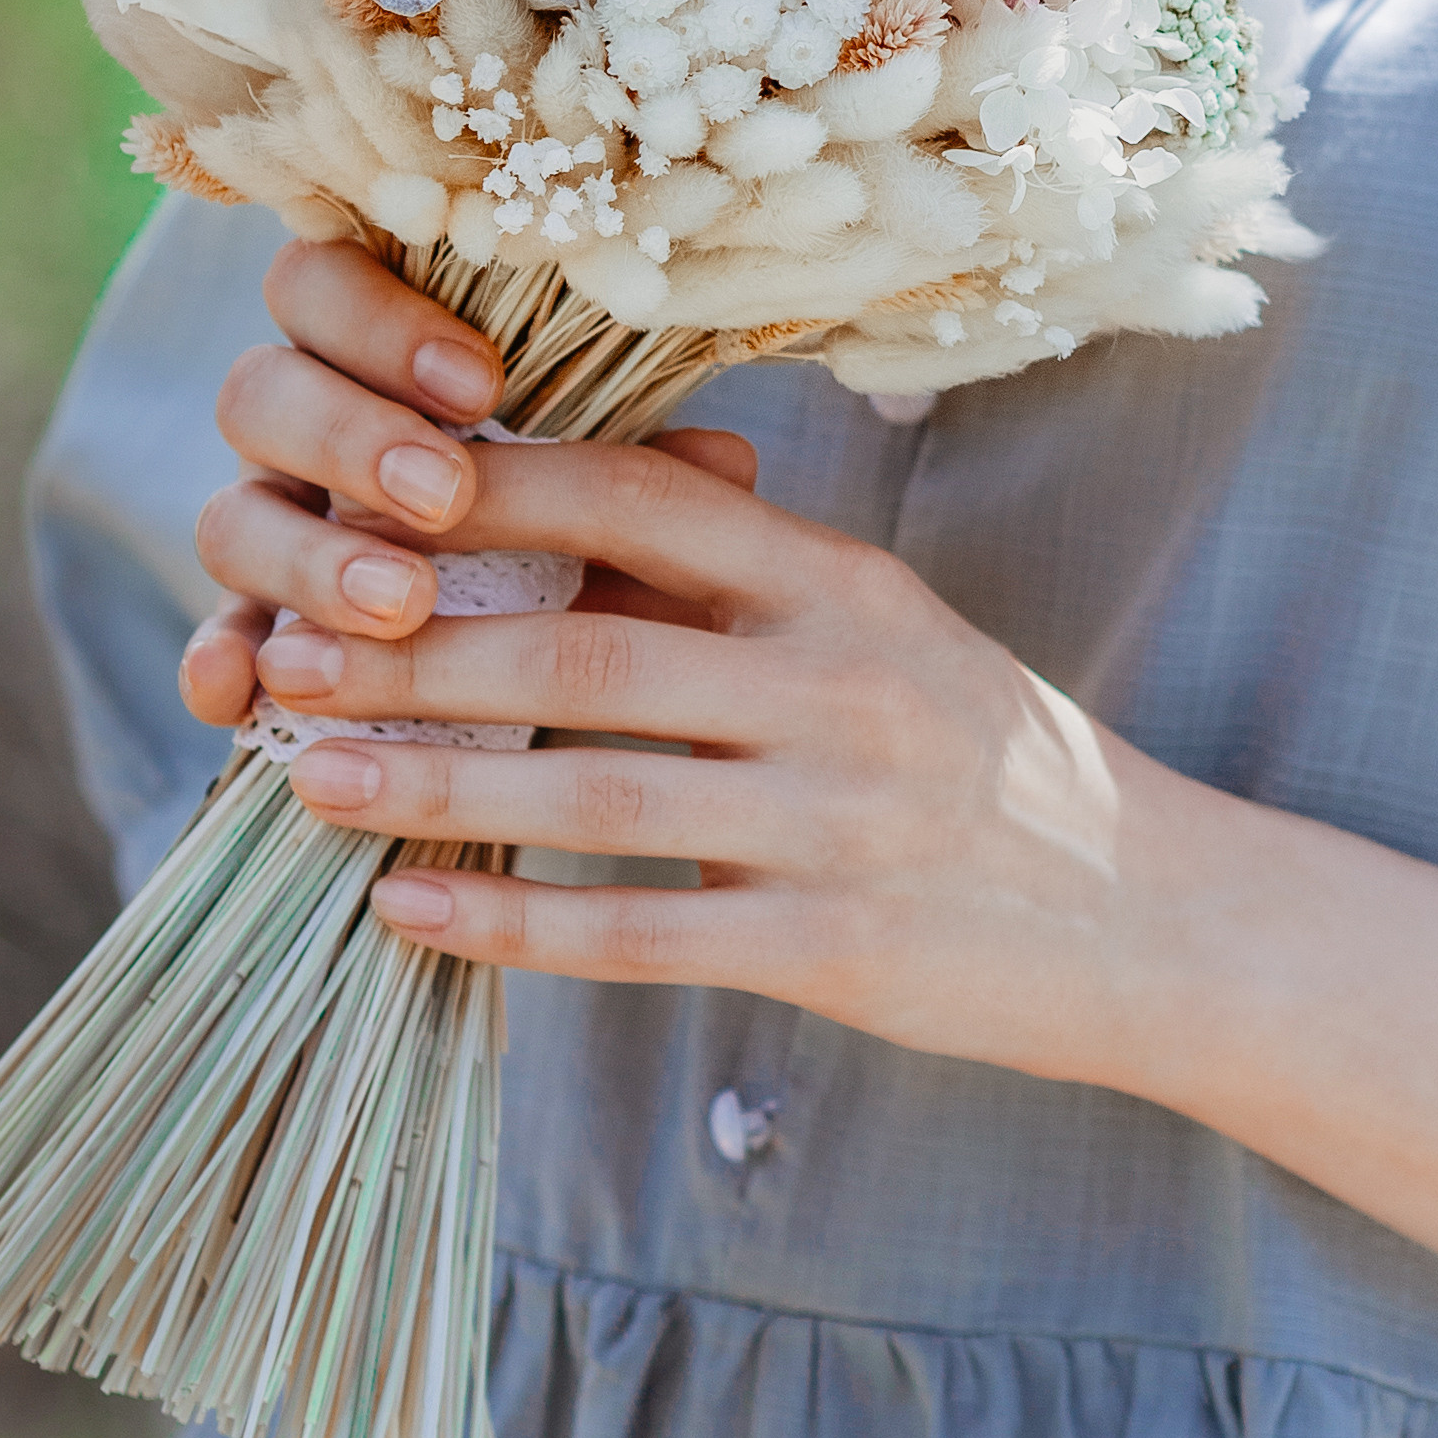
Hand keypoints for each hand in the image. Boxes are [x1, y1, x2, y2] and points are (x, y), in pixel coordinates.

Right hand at [184, 241, 761, 727]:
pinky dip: (218, 663)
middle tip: (443, 494)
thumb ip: (646, 475)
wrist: (546, 674)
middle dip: (350, 439)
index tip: (483, 385)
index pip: (325, 286)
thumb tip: (727, 459)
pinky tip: (243, 692)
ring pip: (228, 518)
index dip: (385, 323)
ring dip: (307, 557)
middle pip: (257, 393)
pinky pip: (207, 643)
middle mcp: (299, 436)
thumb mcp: (622, 509)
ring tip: (398, 604)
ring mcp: (263, 535)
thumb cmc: (584, 545)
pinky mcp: (247, 640)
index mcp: (373, 360)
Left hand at [187, 240, 1137, 1078]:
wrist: (1152, 908)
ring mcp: (838, 820)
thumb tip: (548, 496)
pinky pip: (640, 935)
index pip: (639, 497)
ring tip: (303, 774)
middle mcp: (839, 681)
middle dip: (415, 651)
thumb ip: (729, 569)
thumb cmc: (979, 748)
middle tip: (284, 649)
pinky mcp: (835, 949)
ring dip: (429, 784)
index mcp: (840, 579)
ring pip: (591, 793)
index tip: (362, 488)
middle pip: (584, 651)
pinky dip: (511, 925)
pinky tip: (406, 914)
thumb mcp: (877, 623)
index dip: (489, 488)